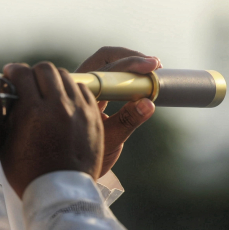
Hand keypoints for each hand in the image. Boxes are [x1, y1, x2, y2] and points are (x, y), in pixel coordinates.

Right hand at [0, 62, 103, 198]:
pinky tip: (65, 102)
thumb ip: (8, 114)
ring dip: (54, 80)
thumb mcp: (7, 144)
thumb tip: (7, 93)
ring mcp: (80, 111)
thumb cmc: (28, 173)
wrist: (60, 193)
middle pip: (47, 69)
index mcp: (34, 112)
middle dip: (34, 72)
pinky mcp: (94, 118)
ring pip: (67, 76)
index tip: (11, 74)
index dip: (14, 71)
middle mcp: (59, 106)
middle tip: (29, 82)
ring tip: (48, 92)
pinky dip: (72, 91)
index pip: (23, 74)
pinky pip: (83, 91)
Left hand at [75, 47, 160, 175]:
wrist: (71, 171)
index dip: (128, 64)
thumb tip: (148, 103)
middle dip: (131, 58)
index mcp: (79, 96)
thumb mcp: (111, 140)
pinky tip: (145, 79)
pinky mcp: (94, 93)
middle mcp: (80, 87)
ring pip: (107, 63)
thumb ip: (129, 120)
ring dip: (131, 63)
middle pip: (104, 58)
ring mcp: (86, 88)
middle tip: (156, 65)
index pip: (103, 69)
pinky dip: (129, 73)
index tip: (151, 67)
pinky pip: (110, 75)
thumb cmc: (88, 158)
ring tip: (155, 69)